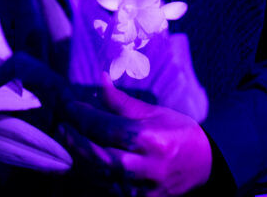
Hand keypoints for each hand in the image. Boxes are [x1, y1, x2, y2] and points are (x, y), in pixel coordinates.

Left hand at [60, 75, 211, 196]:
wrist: (206, 164)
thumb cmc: (179, 133)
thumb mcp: (154, 113)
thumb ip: (123, 102)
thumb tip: (100, 80)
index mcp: (150, 139)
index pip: (106, 127)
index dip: (83, 115)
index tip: (69, 106)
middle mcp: (145, 166)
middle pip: (98, 155)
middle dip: (75, 140)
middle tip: (61, 125)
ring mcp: (142, 188)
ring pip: (99, 176)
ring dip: (79, 159)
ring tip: (67, 141)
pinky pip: (107, 189)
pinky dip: (91, 176)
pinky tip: (81, 162)